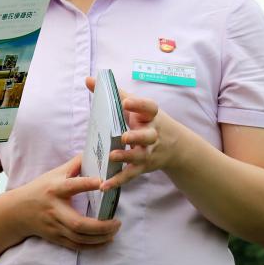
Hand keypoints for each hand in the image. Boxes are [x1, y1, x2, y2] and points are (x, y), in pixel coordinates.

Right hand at [15, 154, 120, 250]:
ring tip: (115, 230)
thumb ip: (75, 164)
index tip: (103, 182)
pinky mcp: (56, 238)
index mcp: (54, 190)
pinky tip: (106, 240)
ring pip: (79, 238)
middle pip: (77, 223)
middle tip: (118, 221)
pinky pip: (77, 246)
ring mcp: (54, 226)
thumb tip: (94, 152)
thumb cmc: (39, 189)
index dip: (87, 184)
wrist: (17, 211)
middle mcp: (54, 210)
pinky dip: (93, 246)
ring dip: (100, 237)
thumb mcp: (54, 173)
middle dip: (100, 226)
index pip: (71, 186)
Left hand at [86, 76, 177, 191]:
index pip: (149, 108)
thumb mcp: (136, 106)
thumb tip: (89, 79)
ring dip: (126, 157)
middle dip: (137, 136)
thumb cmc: (148, 121)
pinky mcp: (143, 167)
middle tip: (124, 136)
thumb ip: (114, 93)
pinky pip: (130, 174)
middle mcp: (153, 134)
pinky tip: (105, 185)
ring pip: (139, 156)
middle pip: (148, 136)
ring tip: (113, 156)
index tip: (127, 102)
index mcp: (151, 116)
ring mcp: (149, 152)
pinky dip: (118, 181)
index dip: (139, 105)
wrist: (175, 146)